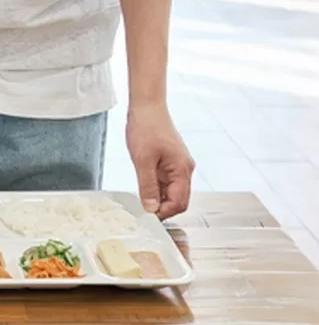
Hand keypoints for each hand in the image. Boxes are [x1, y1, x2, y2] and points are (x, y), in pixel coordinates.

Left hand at [127, 101, 193, 219]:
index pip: (179, 202)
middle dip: (162, 207)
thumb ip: (147, 186)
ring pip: (170, 191)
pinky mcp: (169, 162)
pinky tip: (142, 188)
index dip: (164, 212)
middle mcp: (184, 170)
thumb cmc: (146, 128)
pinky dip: (155, 188)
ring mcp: (177, 166)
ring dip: (157, 198)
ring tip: (140, 200)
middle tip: (142, 212)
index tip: (147, 217)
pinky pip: (165, 182)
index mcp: (182, 170)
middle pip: (177, 199)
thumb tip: (151, 208)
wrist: (146, 107)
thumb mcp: (143, 160)